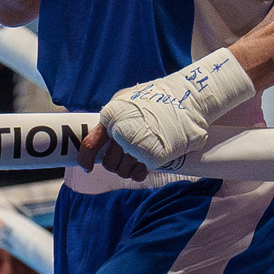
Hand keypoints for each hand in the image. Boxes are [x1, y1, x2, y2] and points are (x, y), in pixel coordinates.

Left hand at [94, 48, 257, 171]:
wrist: (188, 99)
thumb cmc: (157, 98)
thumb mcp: (127, 99)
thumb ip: (113, 117)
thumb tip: (100, 134)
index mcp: (112, 117)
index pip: (90, 144)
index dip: (85, 159)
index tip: (88, 167)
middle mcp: (122, 133)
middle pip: (108, 163)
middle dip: (114, 164)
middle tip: (125, 158)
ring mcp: (137, 146)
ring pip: (121, 171)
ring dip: (127, 169)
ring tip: (137, 160)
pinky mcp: (153, 157)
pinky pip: (138, 174)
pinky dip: (138, 174)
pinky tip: (143, 167)